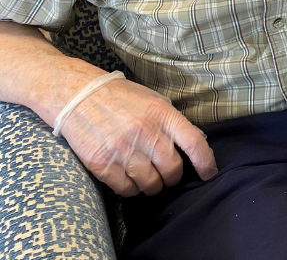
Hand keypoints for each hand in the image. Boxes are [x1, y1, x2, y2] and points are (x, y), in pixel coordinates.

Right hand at [59, 76, 217, 196]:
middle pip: (172, 169)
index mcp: (163, 114)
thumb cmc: (120, 98)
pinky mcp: (102, 164)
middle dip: (173, 178)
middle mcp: (146, 133)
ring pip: (151, 184)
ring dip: (152, 186)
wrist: (78, 96)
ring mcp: (124, 150)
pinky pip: (126, 189)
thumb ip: (173, 121)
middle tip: (167, 175)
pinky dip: (132, 189)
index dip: (206, 162)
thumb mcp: (153, 101)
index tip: (208, 173)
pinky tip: (129, 180)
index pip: (195, 142)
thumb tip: (195, 142)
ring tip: (148, 179)